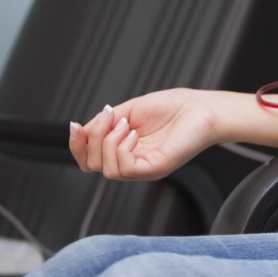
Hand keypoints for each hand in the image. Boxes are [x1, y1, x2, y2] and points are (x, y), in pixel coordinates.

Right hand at [68, 89, 222, 181]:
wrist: (201, 108)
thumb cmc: (173, 107)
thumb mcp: (128, 110)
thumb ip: (104, 123)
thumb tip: (80, 131)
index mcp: (124, 149)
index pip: (89, 160)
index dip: (76, 145)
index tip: (76, 125)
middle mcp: (131, 162)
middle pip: (91, 165)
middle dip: (93, 137)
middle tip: (112, 118)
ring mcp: (143, 168)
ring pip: (106, 169)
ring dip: (109, 141)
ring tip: (127, 125)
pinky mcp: (155, 169)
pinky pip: (124, 169)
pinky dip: (122, 149)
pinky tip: (134, 134)